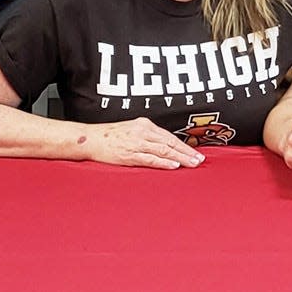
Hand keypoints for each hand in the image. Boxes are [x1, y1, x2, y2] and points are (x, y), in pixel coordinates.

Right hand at [78, 118, 204, 168]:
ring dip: (180, 158)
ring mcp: (136, 143)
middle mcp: (142, 132)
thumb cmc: (110, 136)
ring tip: (192, 164)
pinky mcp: (129, 154)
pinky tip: (174, 166)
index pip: (169, 136)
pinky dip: (163, 162)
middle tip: (200, 160)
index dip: (184, 145)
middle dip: (187, 152)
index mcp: (145, 125)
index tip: (196, 152)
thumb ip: (147, 136)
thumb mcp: (132, 130)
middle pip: (170, 143)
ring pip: (163, 150)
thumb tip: (164, 147)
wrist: (90, 138)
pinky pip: (149, 158)